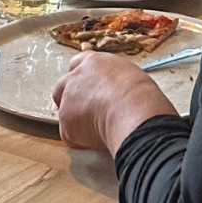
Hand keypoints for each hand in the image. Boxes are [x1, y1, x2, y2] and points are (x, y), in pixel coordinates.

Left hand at [53, 51, 177, 152]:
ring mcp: (67, 100)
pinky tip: (98, 139)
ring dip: (76, 120)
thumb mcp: (128, 75)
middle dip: (69, 99)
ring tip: (98, 128)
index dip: (81, 79)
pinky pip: (70, 134)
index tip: (88, 89)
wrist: (132, 111)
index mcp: (92, 62)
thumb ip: (112, 80)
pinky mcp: (66, 123)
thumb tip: (114, 92)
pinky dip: (80, 139)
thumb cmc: (139, 93)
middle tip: (86, 111)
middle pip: (62, 87)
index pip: (76, 65)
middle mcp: (75, 78)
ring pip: (65, 112)